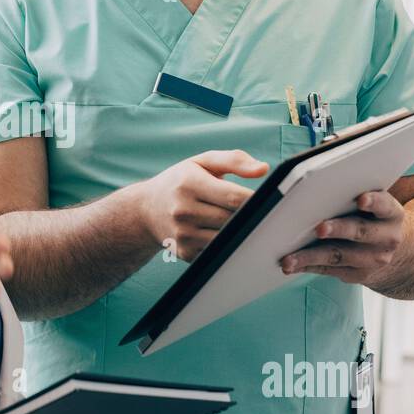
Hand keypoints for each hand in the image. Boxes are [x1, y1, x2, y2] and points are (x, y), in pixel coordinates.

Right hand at [133, 150, 267, 260]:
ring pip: (228, 238)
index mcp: (189, 183)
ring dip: (240, 231)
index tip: (267, 199)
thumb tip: (263, 169)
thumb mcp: (202, 162)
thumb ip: (234, 160)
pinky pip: (218, 252)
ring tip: (243, 222)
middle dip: (248, 215)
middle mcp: (183, 210)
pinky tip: (227, 235)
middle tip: (260, 211)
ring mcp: (183, 234)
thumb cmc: (180, 181)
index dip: (255, 200)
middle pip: (232, 219)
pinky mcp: (186, 253)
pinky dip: (227, 244)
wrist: (145, 210)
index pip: (234, 197)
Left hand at [279, 190, 404, 284]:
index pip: (384, 205)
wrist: (387, 249)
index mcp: (391, 214)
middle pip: (360, 232)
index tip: (361, 199)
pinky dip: (307, 267)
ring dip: (311, 257)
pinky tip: (290, 266)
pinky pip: (329, 270)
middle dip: (338, 230)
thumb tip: (316, 188)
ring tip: (289, 259)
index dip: (374, 202)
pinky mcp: (358, 275)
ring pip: (338, 256)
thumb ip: (353, 195)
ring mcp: (373, 260)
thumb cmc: (369, 217)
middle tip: (319, 228)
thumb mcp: (372, 204)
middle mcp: (387, 238)